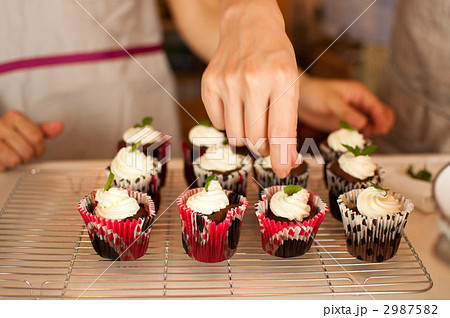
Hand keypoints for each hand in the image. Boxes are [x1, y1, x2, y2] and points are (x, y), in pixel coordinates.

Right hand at [0, 110, 63, 170]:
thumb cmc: (9, 138)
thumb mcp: (27, 131)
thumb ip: (43, 131)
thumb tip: (59, 126)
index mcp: (14, 117)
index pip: (37, 137)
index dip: (40, 149)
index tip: (36, 151)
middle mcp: (1, 124)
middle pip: (27, 150)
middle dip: (27, 157)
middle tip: (20, 153)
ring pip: (15, 159)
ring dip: (15, 162)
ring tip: (10, 156)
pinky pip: (3, 165)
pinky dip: (5, 166)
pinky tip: (2, 159)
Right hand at [201, 0, 299, 177]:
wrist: (248, 25)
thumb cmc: (275, 58)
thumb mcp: (292, 85)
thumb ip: (287, 124)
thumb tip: (284, 162)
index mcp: (282, 79)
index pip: (281, 132)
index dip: (282, 158)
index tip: (283, 172)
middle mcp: (253, 79)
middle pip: (255, 139)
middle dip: (263, 147)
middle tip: (266, 140)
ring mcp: (227, 81)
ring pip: (234, 135)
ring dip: (245, 136)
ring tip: (252, 119)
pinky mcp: (208, 83)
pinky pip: (217, 123)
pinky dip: (228, 123)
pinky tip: (236, 106)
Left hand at [298, 76, 393, 135]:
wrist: (299, 98)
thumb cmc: (314, 94)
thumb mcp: (331, 102)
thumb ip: (346, 113)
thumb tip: (363, 124)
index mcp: (359, 93)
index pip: (377, 106)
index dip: (382, 118)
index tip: (382, 130)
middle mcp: (359, 103)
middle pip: (380, 114)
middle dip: (381, 124)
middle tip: (375, 134)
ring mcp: (353, 113)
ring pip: (371, 123)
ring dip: (372, 131)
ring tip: (362, 138)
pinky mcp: (345, 122)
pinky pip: (359, 130)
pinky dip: (360, 135)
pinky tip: (354, 140)